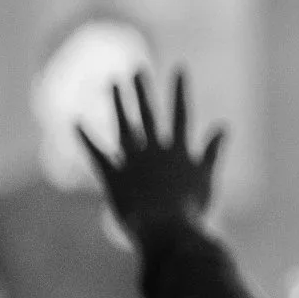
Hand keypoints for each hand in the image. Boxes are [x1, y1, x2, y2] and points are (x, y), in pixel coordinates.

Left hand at [79, 70, 224, 244]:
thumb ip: (211, 152)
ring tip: (113, 82)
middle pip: (147, 113)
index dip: (179, 91)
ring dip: (118, 103)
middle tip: (137, 68)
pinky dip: (85, 137)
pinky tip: (76, 121)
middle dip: (142, 90)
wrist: (165, 229)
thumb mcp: (206, 180)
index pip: (180, 114)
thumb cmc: (190, 211)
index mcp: (178, 150)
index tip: (179, 68)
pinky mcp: (112, 176)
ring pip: (123, 125)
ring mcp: (131, 162)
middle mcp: (153, 150)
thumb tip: (223, 126)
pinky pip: (95, 154)